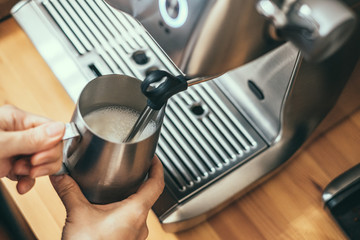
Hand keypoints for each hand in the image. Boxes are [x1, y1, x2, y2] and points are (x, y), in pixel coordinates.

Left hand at [0, 105, 64, 193]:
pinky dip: (28, 182)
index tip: (38, 158)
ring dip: (35, 172)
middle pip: (51, 146)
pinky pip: (30, 173)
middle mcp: (19, 133)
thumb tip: (61, 129)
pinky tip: (21, 186)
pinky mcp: (10, 164)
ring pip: (43, 162)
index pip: (51, 129)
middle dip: (44, 161)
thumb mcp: (1, 144)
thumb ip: (31, 138)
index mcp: (17, 119)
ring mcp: (16, 149)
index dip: (51, 146)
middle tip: (30, 166)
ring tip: (20, 172)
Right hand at [50, 156, 164, 239]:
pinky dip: (124, 214)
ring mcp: (136, 236)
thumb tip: (61, 176)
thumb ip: (70, 191)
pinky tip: (110, 213)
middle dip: (140, 183)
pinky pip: (132, 223)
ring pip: (139, 211)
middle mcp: (140, 224)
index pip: (157, 183)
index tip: (153, 159)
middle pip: (148, 196)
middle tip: (132, 171)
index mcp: (135, 212)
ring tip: (119, 190)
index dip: (157, 167)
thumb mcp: (78, 214)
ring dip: (131, 200)